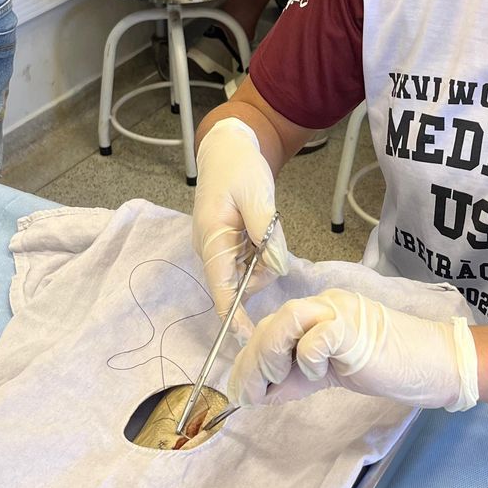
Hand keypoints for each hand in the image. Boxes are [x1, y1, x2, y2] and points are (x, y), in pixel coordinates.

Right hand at [192, 118, 288, 335]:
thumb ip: (268, 233)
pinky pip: (250, 262)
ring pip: (249, 273)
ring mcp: (218, 249)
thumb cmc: (239, 168)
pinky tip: (260, 228)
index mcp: (211, 237)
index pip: (221, 287)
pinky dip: (261, 251)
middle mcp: (210, 249)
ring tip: (265, 223)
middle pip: (241, 283)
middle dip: (263, 269)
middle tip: (270, 231)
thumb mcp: (258, 194)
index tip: (248, 338)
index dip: (233, 315)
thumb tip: (277, 266)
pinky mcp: (228, 247)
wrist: (229, 148)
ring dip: (264, 258)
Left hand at [228, 287, 477, 411]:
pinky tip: (322, 376)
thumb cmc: (386, 368)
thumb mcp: (330, 374)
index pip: (270, 327)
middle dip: (254, 363)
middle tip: (251, 395)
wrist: (431, 365)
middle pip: (272, 323)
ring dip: (272, 356)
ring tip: (279, 382)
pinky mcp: (354, 327)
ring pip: (286, 320)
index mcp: (318, 312)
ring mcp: (340, 311)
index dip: (249, 359)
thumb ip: (297, 378)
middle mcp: (325, 304)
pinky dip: (308, 360)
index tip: (242, 392)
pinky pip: (315, 338)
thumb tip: (256, 393)